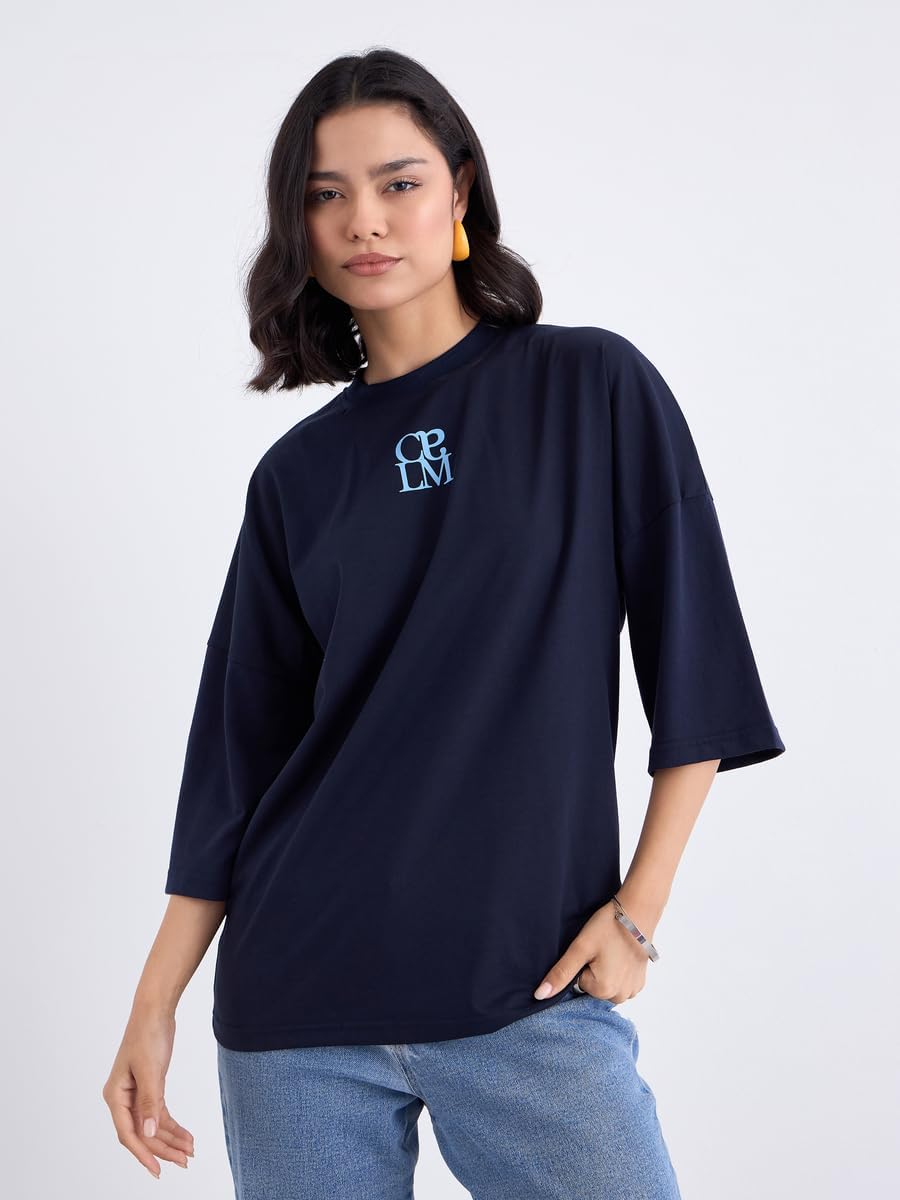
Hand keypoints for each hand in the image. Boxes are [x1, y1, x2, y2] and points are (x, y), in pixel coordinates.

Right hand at [101, 1009, 194, 1178]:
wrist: (155, 1011)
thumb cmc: (147, 1035)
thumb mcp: (150, 1070)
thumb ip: (149, 1103)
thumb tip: (148, 1133)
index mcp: (115, 1096)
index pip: (128, 1133)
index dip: (143, 1153)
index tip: (158, 1170)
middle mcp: (122, 1099)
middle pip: (142, 1133)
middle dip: (163, 1148)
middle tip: (184, 1161)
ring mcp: (136, 1094)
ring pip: (152, 1126)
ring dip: (170, 1139)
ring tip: (189, 1151)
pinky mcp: (150, 1088)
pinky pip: (159, 1114)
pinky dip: (173, 1125)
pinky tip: (187, 1135)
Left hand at [533, 894, 658, 1002]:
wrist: (638, 913)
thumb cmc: (608, 927)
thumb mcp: (580, 948)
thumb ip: (560, 974)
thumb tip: (540, 996)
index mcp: (603, 991)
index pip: (579, 985)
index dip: (581, 966)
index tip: (591, 951)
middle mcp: (620, 997)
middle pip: (593, 988)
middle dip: (593, 971)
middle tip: (600, 949)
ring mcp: (632, 991)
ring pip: (607, 986)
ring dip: (606, 972)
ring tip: (610, 951)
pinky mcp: (640, 983)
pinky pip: (620, 984)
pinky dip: (618, 972)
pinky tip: (619, 955)